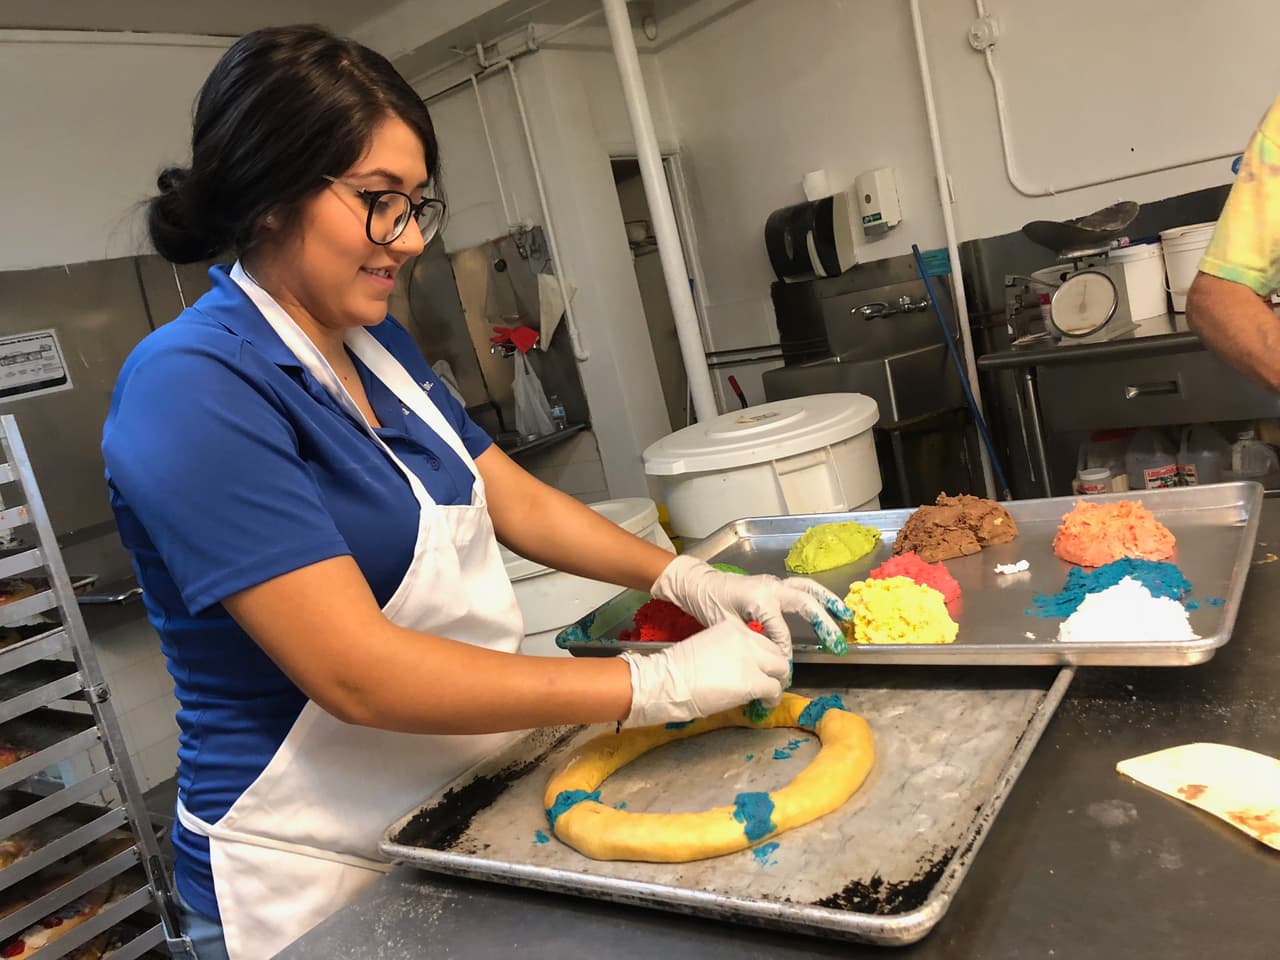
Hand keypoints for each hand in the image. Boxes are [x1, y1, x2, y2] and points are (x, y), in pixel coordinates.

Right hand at [619, 619, 790, 727]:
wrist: (667, 681)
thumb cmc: (678, 669)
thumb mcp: (708, 648)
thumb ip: (730, 653)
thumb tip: (741, 669)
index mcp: (732, 628)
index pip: (761, 640)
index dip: (765, 656)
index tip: (762, 667)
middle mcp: (746, 639)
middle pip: (776, 652)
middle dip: (776, 668)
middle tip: (772, 681)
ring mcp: (751, 660)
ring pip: (782, 669)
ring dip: (778, 682)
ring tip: (771, 694)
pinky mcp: (753, 681)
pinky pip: (774, 689)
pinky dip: (773, 698)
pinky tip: (765, 704)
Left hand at [650, 555, 851, 653]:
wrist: (699, 583)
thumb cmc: (709, 604)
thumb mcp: (728, 627)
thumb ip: (752, 641)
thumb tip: (772, 658)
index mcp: (760, 599)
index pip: (781, 633)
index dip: (785, 654)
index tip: (786, 670)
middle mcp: (771, 587)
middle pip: (805, 604)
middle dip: (824, 623)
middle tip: (837, 641)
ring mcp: (774, 582)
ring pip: (807, 589)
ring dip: (827, 601)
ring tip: (845, 614)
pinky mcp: (773, 583)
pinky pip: (800, 587)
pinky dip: (816, 596)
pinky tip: (827, 605)